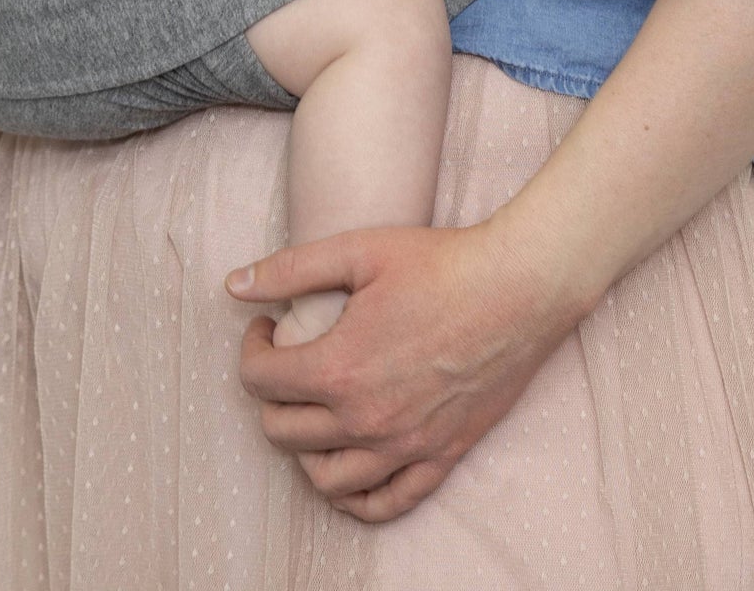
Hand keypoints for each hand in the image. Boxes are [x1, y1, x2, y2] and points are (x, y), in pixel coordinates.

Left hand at [226, 218, 579, 521]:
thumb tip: (234, 285)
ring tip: (313, 411)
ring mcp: (404, 446)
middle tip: (287, 363)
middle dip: (271, 396)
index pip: (261, 382)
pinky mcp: (440, 457)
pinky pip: (384, 503)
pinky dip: (355, 497)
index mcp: (340, 368)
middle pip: (283, 432)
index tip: (267, 329)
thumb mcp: (359, 250)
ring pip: (325, 479)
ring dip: (303, 449)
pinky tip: (349, 465)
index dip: (253, 351)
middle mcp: (366, 420)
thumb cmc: (442, 262)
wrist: (519, 287)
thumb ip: (290, 268)